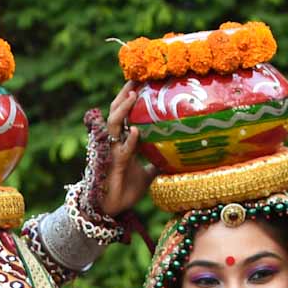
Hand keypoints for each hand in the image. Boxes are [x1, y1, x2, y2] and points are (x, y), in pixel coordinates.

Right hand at [99, 83, 156, 216]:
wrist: (112, 209)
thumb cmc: (126, 191)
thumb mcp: (148, 175)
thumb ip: (157, 164)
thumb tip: (176, 159)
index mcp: (122, 142)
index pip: (125, 115)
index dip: (129, 99)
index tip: (140, 82)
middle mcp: (114, 143)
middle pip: (116, 112)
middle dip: (124, 95)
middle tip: (136, 78)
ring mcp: (112, 152)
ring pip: (113, 125)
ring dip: (123, 110)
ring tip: (133, 95)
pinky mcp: (112, 165)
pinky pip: (121, 150)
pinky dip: (129, 141)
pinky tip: (136, 131)